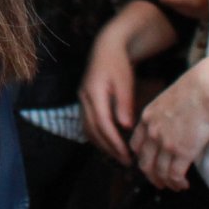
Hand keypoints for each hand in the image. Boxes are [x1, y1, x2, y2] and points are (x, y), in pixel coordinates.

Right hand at [80, 22, 137, 163]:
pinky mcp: (84, 102)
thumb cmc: (118, 63)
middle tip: (125, 161)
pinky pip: (87, 124)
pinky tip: (109, 143)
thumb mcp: (125, 81)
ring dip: (102, 145)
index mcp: (93, 93)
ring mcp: (82, 100)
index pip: (102, 123)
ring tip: (118, 156)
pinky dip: (97, 136)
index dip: (114, 141)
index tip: (127, 154)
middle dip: (109, 148)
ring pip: (88, 129)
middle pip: (93, 130)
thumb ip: (124, 104)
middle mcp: (84, 98)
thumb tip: (125, 126)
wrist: (106, 48)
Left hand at [131, 51, 208, 190]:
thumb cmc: (195, 88)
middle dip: (151, 176)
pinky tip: (183, 184)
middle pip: (144, 162)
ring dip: (166, 183)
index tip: (147, 162)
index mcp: (148, 117)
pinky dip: (178, 183)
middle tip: (158, 181)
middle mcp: (153, 132)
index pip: (136, 144)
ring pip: (159, 172)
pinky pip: (175, 175)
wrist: (205, 90)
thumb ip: (166, 113)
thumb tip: (174, 121)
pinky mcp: (182, 152)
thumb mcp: (170, 98)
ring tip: (174, 186)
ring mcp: (166, 144)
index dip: (141, 157)